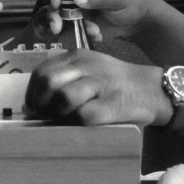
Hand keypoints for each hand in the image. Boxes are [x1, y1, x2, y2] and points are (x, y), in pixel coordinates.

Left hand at [23, 50, 167, 127]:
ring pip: (64, 98)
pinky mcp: (111, 104)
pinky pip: (83, 116)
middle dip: (40, 104)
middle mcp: (87, 66)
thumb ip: (63, 80)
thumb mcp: (89, 71)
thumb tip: (32, 105)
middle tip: (42, 118)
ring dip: (57, 115)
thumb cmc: (114, 85)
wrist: (151, 90)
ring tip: (62, 121)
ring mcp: (100, 84)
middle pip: (48, 82)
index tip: (32, 108)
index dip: (32, 93)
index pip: (42, 71)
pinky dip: (76, 124)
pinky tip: (79, 126)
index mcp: (77, 56)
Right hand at [44, 0, 157, 43]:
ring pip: (57, 15)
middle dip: (52, 12)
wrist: (141, 21)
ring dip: (60, 25)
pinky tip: (96, 34)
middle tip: (56, 26)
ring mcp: (77, 8)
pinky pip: (69, 28)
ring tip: (67, 34)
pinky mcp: (80, 23)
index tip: (56, 2)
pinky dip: (76, 34)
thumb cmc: (132, 0)